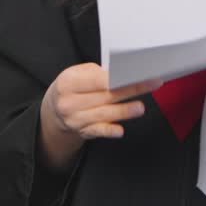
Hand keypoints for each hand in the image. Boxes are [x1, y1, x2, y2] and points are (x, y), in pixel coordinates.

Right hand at [38, 63, 160, 169]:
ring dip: (124, 111)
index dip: (118, 77)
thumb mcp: (77, 74)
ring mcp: (75, 119)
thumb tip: (121, 73)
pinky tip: (120, 130)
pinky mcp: (82, 131)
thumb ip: (97, 73)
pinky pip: (98, 131)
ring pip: (104, 114)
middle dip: (130, 90)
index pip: (97, 80)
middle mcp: (69, 102)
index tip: (136, 73)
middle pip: (105, 96)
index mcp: (68, 82)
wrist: (54, 109)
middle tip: (150, 85)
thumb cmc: (72, 87)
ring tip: (140, 107)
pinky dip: (109, 131)